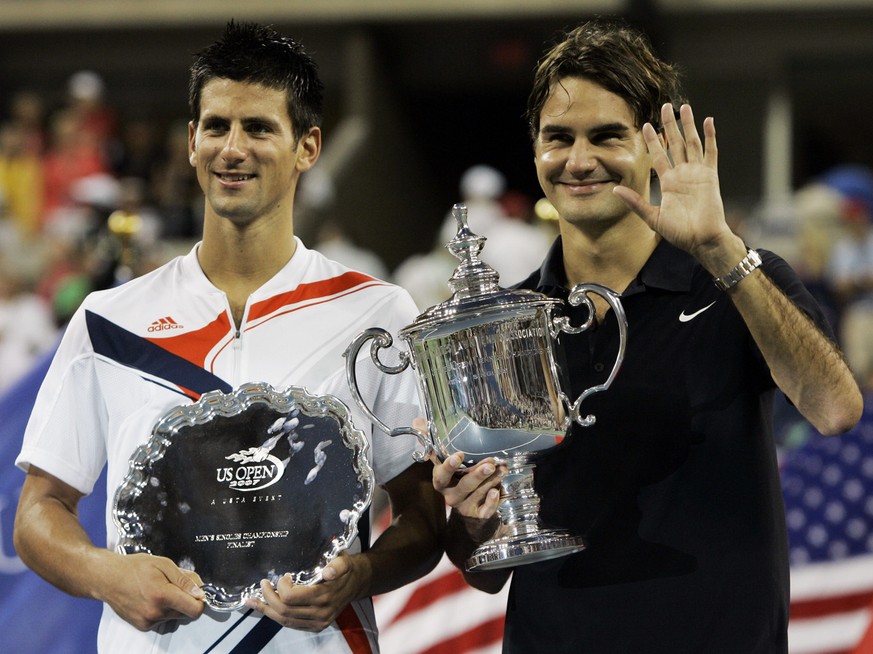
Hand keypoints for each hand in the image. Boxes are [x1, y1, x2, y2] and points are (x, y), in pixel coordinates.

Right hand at [101, 552, 204, 630]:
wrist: (108, 578)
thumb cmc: (134, 568)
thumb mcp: (164, 564)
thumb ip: (184, 579)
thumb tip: (200, 591)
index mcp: (162, 595)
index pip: (194, 609)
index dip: (200, 601)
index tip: (199, 592)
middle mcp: (155, 612)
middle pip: (186, 613)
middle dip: (187, 600)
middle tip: (177, 586)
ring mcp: (147, 621)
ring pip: (175, 617)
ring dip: (175, 606)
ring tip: (161, 590)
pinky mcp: (142, 626)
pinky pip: (163, 620)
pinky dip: (163, 611)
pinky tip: (153, 598)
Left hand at [245, 553, 362, 630]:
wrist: (357, 583)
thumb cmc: (346, 570)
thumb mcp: (344, 562)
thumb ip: (337, 566)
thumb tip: (328, 572)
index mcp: (325, 597)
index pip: (291, 598)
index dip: (281, 587)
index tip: (283, 576)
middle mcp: (321, 613)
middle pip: (284, 611)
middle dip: (268, 598)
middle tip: (262, 584)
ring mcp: (318, 622)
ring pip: (285, 621)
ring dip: (267, 610)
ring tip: (254, 601)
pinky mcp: (316, 626)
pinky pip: (291, 625)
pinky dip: (276, 617)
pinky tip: (267, 609)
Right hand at [431, 452, 504, 520]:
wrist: (466, 502)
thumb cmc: (457, 474)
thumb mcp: (446, 462)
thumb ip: (437, 445)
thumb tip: (423, 425)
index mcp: (442, 482)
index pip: (442, 476)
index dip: (449, 466)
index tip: (459, 455)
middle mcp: (451, 496)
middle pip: (464, 485)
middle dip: (478, 474)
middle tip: (490, 464)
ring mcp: (465, 506)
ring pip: (478, 494)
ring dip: (491, 481)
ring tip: (502, 469)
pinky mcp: (478, 514)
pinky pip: (486, 511)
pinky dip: (492, 502)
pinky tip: (498, 491)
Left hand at [614, 103, 738, 261]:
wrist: (701, 240)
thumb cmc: (678, 232)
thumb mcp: (652, 217)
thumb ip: (635, 202)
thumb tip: (615, 190)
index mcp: (669, 182)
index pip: (659, 155)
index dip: (653, 141)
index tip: (645, 126)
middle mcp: (683, 174)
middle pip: (676, 143)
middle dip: (669, 125)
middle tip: (665, 106)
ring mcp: (697, 173)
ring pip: (692, 142)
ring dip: (689, 125)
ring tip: (684, 107)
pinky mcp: (710, 175)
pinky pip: (710, 152)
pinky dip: (710, 136)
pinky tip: (708, 121)